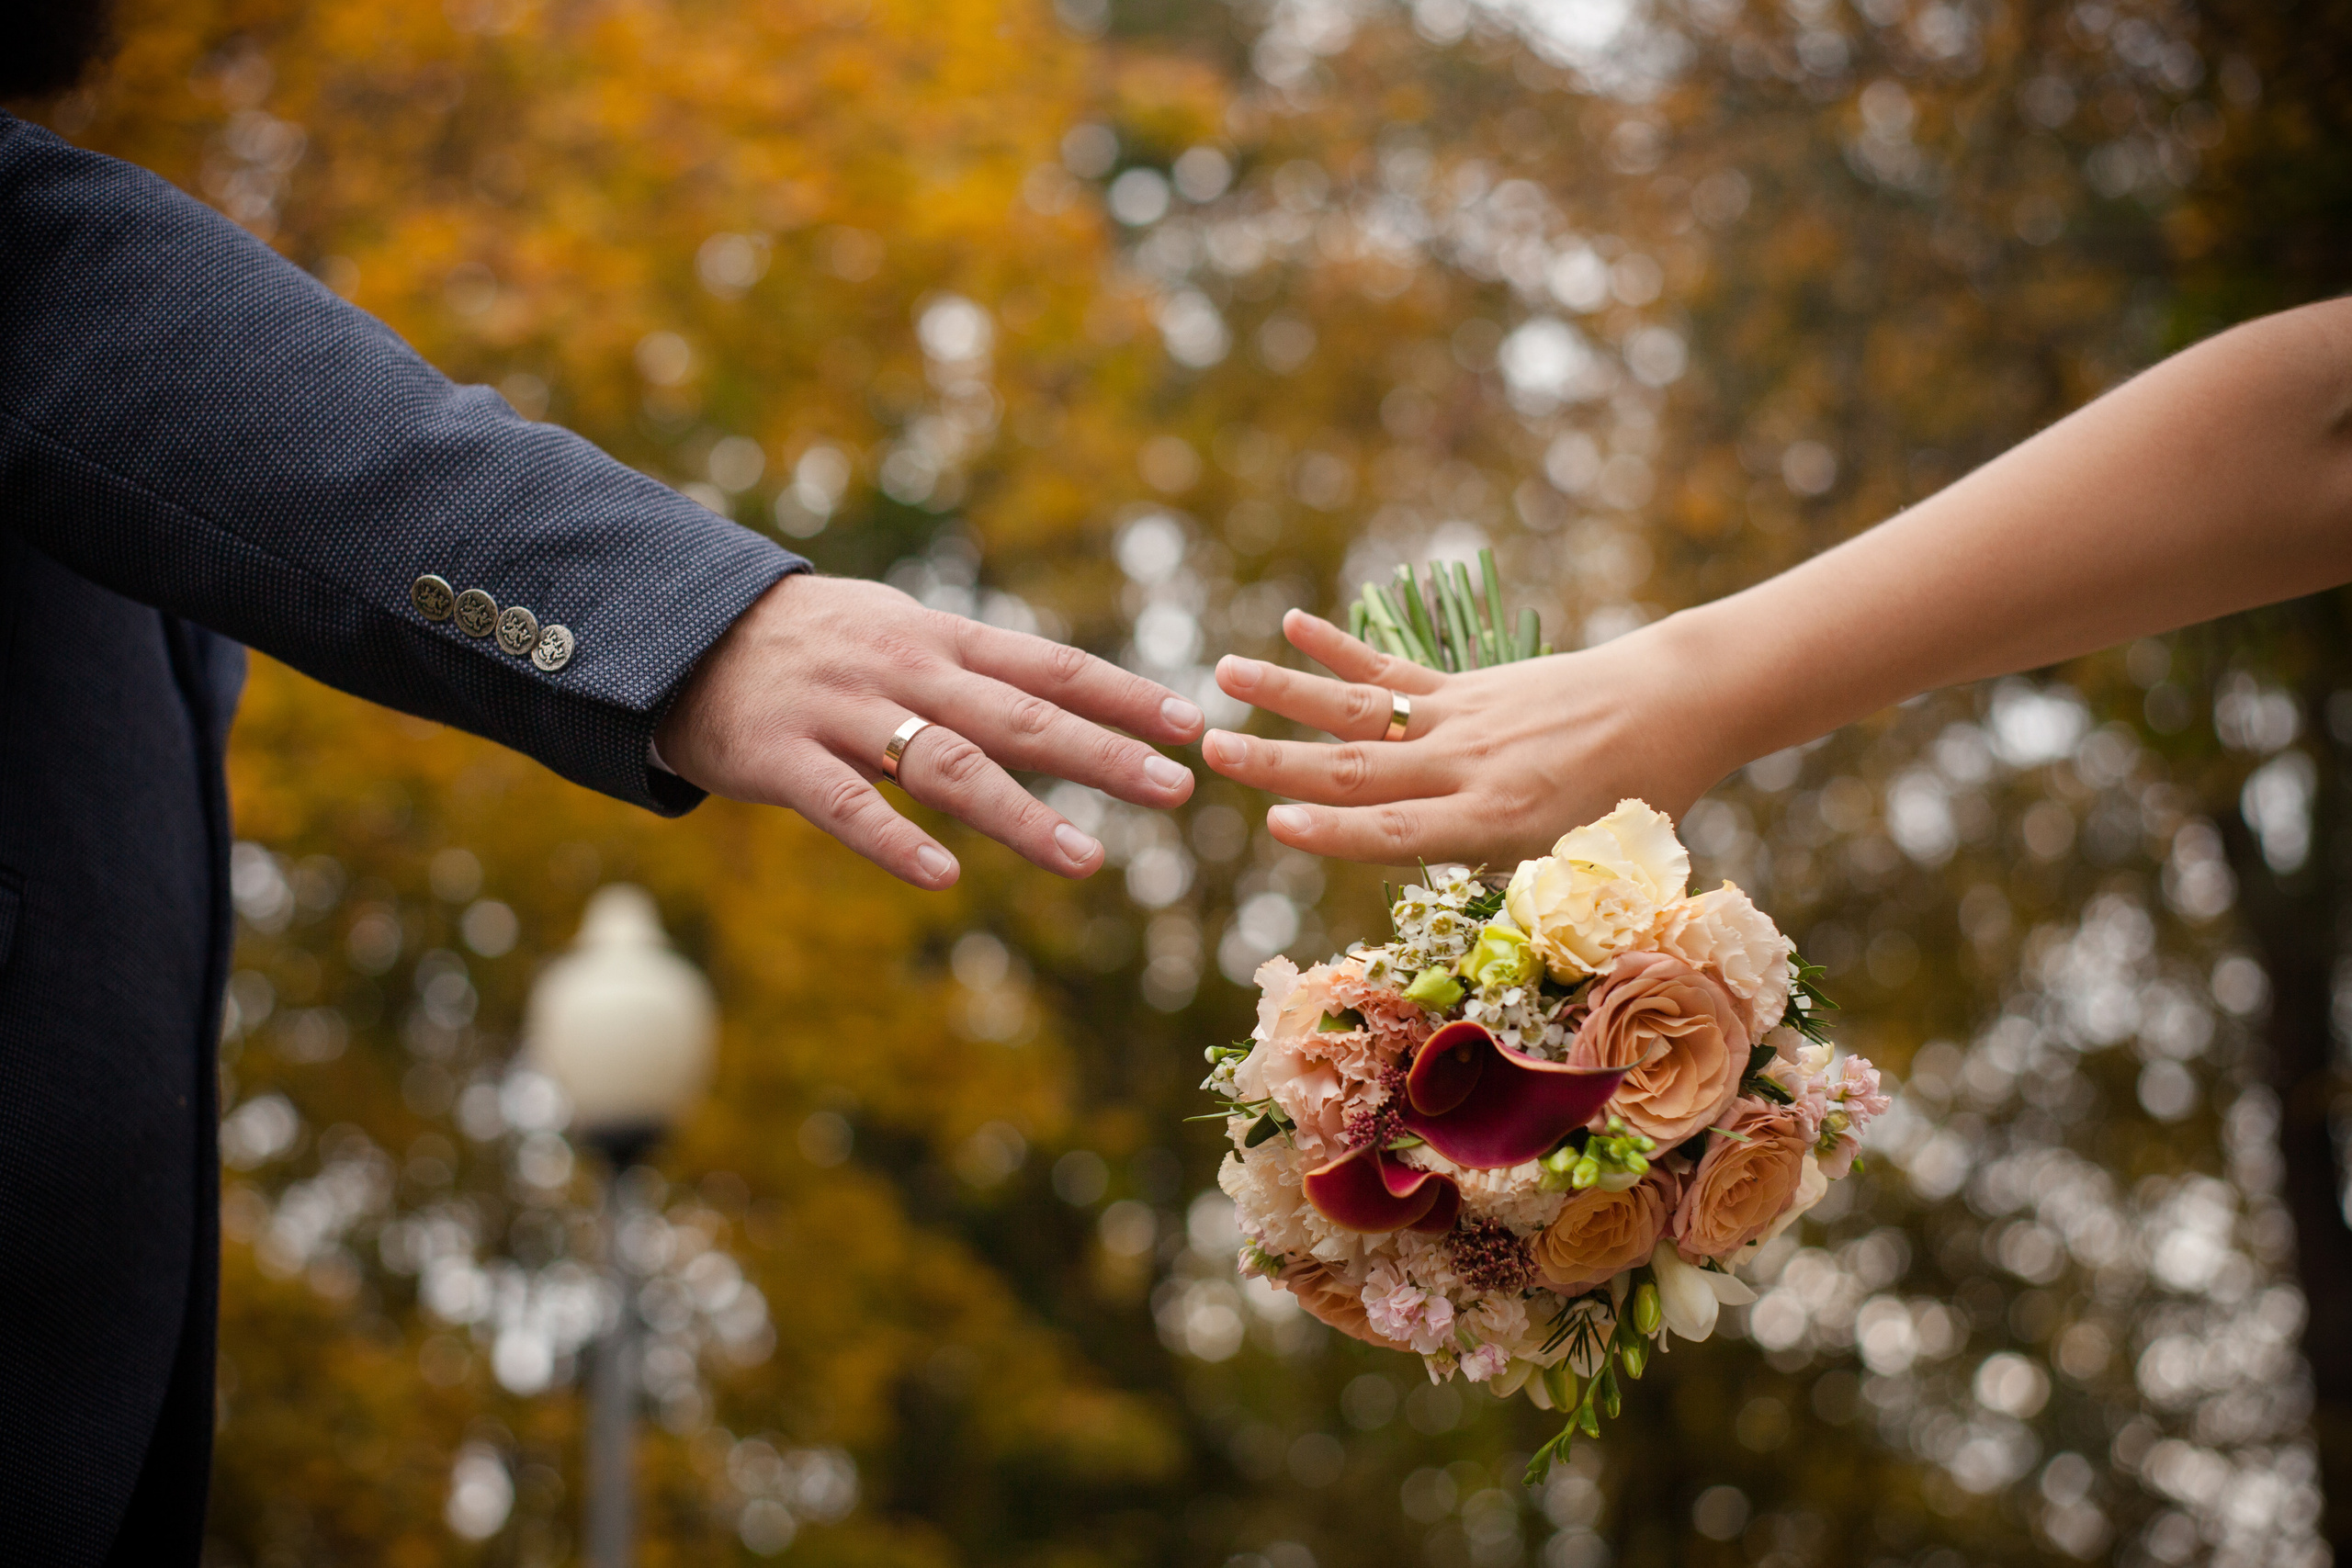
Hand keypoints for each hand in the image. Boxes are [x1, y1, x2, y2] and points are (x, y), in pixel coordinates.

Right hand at [657, 574, 1204, 888]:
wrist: (678, 630)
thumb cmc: (809, 642)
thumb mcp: (897, 631)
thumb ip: (969, 669)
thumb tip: (1060, 700)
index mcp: (938, 639)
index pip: (1048, 665)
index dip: (1121, 694)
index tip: (1190, 723)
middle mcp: (901, 670)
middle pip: (1017, 715)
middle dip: (1101, 754)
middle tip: (1175, 789)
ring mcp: (841, 712)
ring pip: (945, 764)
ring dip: (1022, 814)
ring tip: (1087, 859)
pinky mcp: (780, 756)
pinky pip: (844, 805)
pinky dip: (894, 842)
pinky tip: (944, 877)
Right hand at [1200, 608, 1729, 866]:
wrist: (1676, 703)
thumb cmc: (1638, 800)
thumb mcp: (1590, 866)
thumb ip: (1525, 892)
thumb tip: (1478, 943)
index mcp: (1497, 820)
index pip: (1397, 830)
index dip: (1333, 831)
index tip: (1273, 823)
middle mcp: (1467, 766)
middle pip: (1358, 765)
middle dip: (1278, 760)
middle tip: (1210, 752)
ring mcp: (1461, 718)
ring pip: (1361, 708)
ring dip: (1287, 691)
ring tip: (1223, 673)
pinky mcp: (1466, 686)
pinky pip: (1393, 672)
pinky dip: (1341, 648)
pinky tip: (1293, 623)